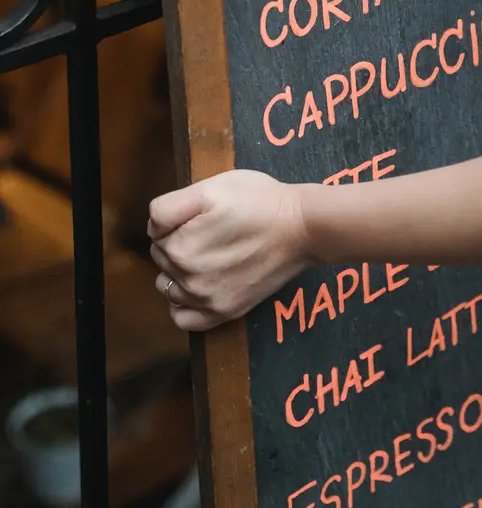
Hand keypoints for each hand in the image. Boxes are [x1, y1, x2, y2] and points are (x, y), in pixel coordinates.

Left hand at [148, 170, 310, 331]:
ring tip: (209, 255)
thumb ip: (167, 208)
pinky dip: (184, 305)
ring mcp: (206, 301)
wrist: (302, 228)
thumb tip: (153, 229)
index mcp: (178, 247)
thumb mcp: (208, 188)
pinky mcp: (225, 312)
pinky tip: (198, 288)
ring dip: (179, 273)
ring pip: (169, 287)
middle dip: (177, 244)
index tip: (202, 214)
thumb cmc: (257, 201)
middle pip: (162, 260)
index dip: (176, 220)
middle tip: (211, 230)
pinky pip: (185, 319)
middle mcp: (187, 280)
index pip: (156, 234)